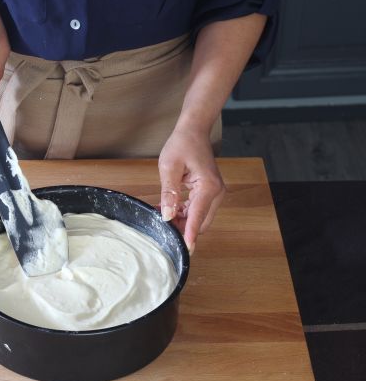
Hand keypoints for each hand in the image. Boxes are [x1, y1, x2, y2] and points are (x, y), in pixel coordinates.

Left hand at [158, 127, 225, 254]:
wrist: (193, 131)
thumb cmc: (182, 145)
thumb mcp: (169, 167)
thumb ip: (169, 193)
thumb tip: (169, 216)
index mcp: (208, 187)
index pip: (198, 217)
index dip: (190, 234)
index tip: (185, 249)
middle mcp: (216, 193)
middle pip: (201, 222)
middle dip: (184, 229)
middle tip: (163, 232)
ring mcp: (214, 193)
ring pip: (199, 218)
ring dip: (183, 222)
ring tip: (163, 218)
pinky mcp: (209, 193)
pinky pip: (197, 210)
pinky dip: (185, 214)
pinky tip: (170, 211)